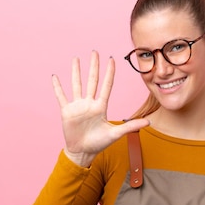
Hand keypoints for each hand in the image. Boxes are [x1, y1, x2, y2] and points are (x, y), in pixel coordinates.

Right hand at [52, 51, 149, 166]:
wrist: (82, 152)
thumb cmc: (99, 143)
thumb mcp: (115, 134)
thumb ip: (130, 126)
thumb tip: (149, 122)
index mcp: (101, 107)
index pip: (106, 86)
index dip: (109, 73)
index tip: (111, 60)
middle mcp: (89, 103)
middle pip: (92, 81)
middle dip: (94, 66)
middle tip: (95, 52)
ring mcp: (77, 106)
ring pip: (76, 85)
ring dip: (76, 72)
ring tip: (76, 59)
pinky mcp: (67, 111)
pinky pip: (61, 97)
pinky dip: (57, 87)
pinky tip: (55, 77)